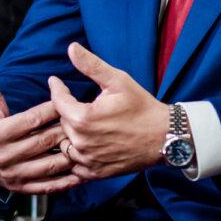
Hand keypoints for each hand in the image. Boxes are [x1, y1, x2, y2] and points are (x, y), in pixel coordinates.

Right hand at [0, 49, 80, 193]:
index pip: (31, 120)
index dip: (51, 110)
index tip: (67, 100)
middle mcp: (5, 157)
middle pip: (43, 141)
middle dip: (65, 129)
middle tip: (84, 119)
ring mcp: (14, 174)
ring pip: (49, 164)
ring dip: (70, 154)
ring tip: (86, 142)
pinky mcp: (21, 187)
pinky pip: (47, 186)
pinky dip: (66, 181)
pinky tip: (82, 171)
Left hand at [48, 42, 168, 180]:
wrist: (164, 137)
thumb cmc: (142, 107)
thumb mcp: (118, 80)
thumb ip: (91, 65)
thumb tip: (71, 48)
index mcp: (83, 118)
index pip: (58, 101)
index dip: (57, 88)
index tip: (55, 81)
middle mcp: (81, 142)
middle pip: (61, 123)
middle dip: (66, 111)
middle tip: (72, 102)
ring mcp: (88, 159)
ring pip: (66, 144)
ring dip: (69, 134)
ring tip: (79, 123)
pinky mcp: (96, 172)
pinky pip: (75, 165)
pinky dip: (76, 155)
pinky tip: (85, 145)